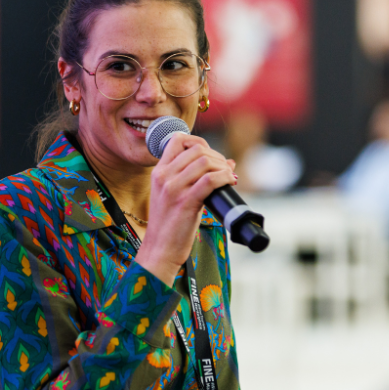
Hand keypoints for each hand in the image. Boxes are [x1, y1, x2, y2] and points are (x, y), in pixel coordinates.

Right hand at [136, 133, 236, 283]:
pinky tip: (229, 182)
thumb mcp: (172, 196)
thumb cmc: (169, 225)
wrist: (160, 249)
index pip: (177, 140)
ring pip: (205, 161)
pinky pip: (210, 180)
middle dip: (216, 155)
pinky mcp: (186, 202)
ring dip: (222, 166)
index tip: (209, 154)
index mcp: (159, 173)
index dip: (198, 141)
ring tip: (228, 176)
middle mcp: (164, 177)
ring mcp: (174, 189)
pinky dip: (224, 177)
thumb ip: (193, 178)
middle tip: (224, 169)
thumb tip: (228, 163)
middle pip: (196, 149)